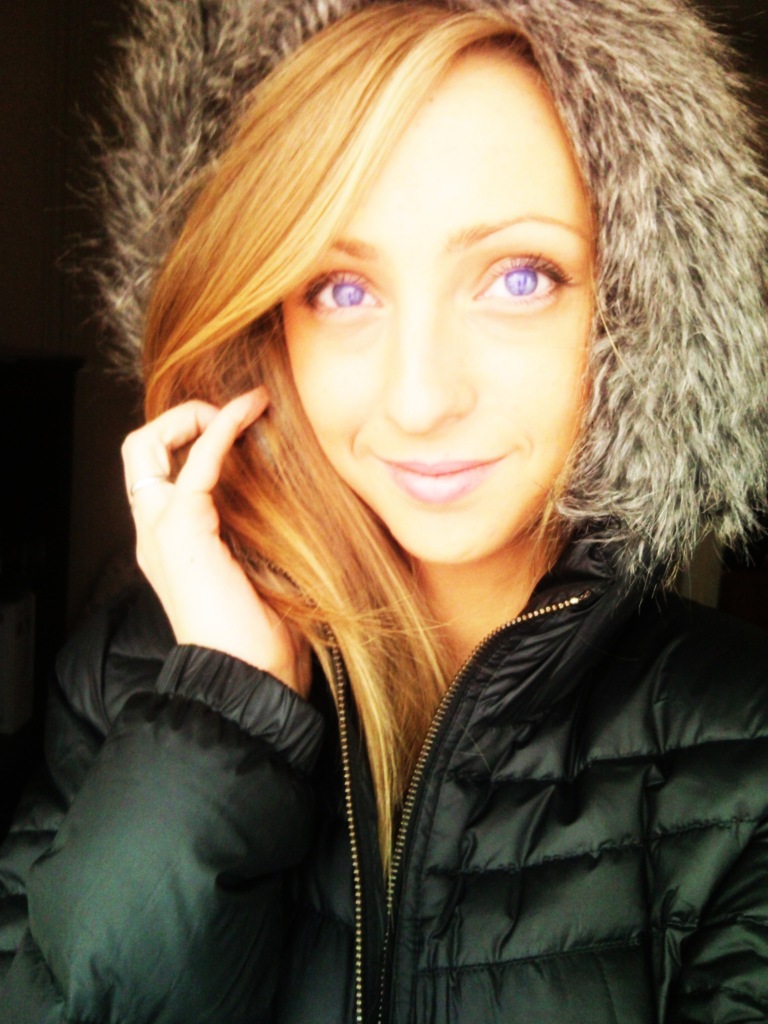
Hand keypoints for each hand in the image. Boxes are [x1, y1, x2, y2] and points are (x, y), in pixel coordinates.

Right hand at [122, 389, 309, 694]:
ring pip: (148, 444)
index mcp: (170, 544)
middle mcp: (154, 532)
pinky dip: (222, 425)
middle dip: (179, 419)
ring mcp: (160, 529)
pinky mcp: (181, 527)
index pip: (158, 473)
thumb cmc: (260, 639)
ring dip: (197, 414)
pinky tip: (251, 410)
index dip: (188, 439)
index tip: (238, 428)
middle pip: (139, 451)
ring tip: (244, 406)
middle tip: (230, 415)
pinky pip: (197, 458)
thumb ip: (251, 532)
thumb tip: (286, 497)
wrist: (247, 677)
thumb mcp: (255, 571)